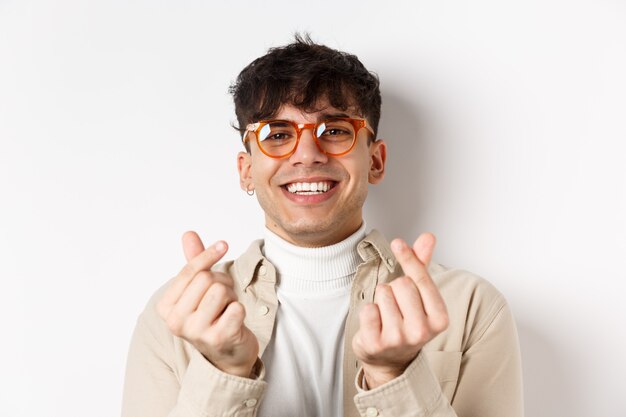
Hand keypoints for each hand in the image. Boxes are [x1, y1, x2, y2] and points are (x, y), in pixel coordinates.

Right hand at [156, 231, 258, 377]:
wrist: (228, 354)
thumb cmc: (213, 316)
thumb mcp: (199, 290)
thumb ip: (194, 263)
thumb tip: (188, 234)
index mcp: (166, 308)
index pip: (189, 271)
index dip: (208, 255)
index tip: (223, 244)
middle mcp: (176, 321)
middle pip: (207, 278)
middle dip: (222, 282)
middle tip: (223, 298)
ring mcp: (196, 332)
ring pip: (221, 290)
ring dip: (231, 297)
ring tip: (226, 310)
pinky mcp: (218, 338)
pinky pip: (237, 307)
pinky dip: (240, 310)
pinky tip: (234, 322)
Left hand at [352, 233, 448, 388]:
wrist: (391, 360)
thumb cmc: (406, 321)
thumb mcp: (419, 295)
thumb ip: (422, 265)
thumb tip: (428, 237)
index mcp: (440, 318)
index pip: (420, 278)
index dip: (408, 257)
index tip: (397, 242)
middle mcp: (422, 330)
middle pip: (401, 284)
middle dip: (394, 287)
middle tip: (396, 304)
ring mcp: (398, 339)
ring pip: (383, 294)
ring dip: (381, 300)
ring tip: (386, 315)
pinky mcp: (376, 344)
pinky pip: (367, 309)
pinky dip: (368, 311)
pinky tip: (375, 323)